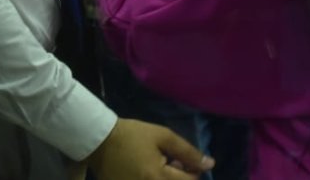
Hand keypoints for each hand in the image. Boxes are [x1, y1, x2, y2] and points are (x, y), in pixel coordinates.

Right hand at [88, 118, 213, 179]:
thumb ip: (187, 151)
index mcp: (158, 178)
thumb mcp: (162, 137)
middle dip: (181, 178)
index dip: (193, 170)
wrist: (99, 141)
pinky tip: (149, 175)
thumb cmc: (132, 135)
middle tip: (172, 166)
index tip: (183, 160)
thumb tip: (210, 164)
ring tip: (160, 170)